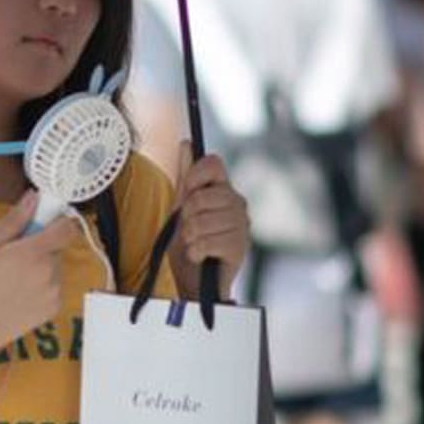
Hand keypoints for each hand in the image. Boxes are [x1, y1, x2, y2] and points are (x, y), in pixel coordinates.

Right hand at [0, 190, 78, 365]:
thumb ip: (15, 220)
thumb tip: (33, 198)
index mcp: (34, 253)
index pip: (67, 227)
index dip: (57, 220)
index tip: (42, 220)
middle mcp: (50, 273)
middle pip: (59, 246)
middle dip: (42, 244)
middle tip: (14, 253)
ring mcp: (54, 292)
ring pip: (56, 266)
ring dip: (42, 265)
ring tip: (12, 277)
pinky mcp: (54, 308)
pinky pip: (54, 286)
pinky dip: (42, 285)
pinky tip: (17, 292)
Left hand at [171, 141, 249, 298]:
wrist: (194, 280)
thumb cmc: (190, 242)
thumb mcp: (181, 207)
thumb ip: (186, 176)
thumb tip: (186, 143)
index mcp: (223, 189)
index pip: (213, 163)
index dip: (194, 175)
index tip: (187, 192)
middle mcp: (237, 203)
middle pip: (201, 196)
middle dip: (186, 215)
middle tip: (190, 229)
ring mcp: (241, 225)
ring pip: (201, 221)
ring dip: (189, 237)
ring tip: (195, 244)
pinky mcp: (240, 248)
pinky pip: (206, 242)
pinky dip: (196, 251)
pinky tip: (201, 256)